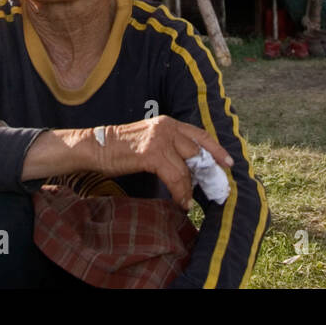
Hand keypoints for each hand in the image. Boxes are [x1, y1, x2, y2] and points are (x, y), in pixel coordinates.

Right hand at [96, 116, 232, 209]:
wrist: (97, 147)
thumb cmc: (122, 147)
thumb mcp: (150, 139)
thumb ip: (170, 146)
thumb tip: (189, 166)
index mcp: (168, 123)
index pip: (200, 135)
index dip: (216, 149)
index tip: (228, 162)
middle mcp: (167, 128)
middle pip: (198, 151)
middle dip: (208, 172)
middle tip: (215, 188)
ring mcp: (159, 140)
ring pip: (186, 168)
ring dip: (189, 189)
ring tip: (188, 201)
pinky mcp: (151, 154)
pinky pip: (174, 177)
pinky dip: (180, 192)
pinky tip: (180, 201)